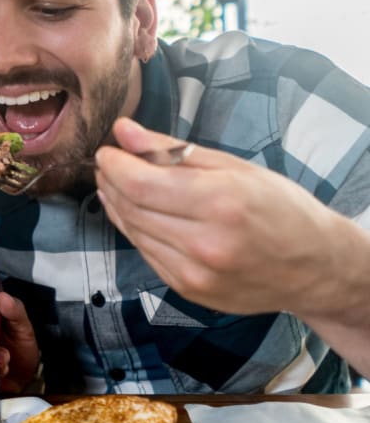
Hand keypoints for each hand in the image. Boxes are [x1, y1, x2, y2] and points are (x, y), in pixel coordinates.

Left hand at [94, 117, 351, 318]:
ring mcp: (195, 273)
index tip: (107, 151)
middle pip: (132, 208)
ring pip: (134, 232)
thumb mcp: (233, 166)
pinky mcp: (189, 290)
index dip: (114, 165)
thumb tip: (123, 132)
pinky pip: (146, 253)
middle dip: (112, 181)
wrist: (315, 267)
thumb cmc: (280, 207)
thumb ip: (171, 150)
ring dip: (117, 204)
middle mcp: (205, 243)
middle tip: (108, 164)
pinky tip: (134, 212)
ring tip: (116, 183)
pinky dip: (134, 229)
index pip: (140, 184)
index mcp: (221, 202)